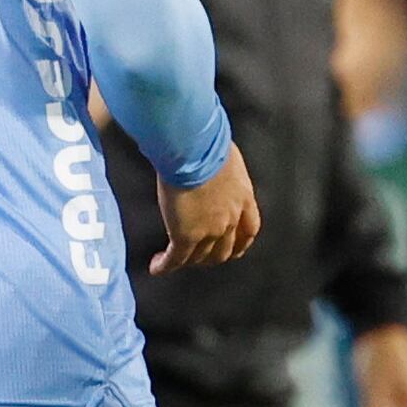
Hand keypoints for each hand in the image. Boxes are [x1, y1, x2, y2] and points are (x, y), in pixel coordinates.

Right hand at [154, 144, 258, 269]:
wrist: (193, 146)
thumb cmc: (206, 138)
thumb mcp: (222, 153)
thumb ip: (218, 165)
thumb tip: (204, 158)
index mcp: (243, 197)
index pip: (249, 229)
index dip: (240, 242)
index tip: (235, 247)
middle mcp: (230, 218)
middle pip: (225, 250)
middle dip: (212, 256)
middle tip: (199, 257)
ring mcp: (209, 230)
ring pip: (200, 258)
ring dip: (188, 261)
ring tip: (174, 261)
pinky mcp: (185, 235)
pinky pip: (175, 259)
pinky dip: (166, 266)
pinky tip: (156, 267)